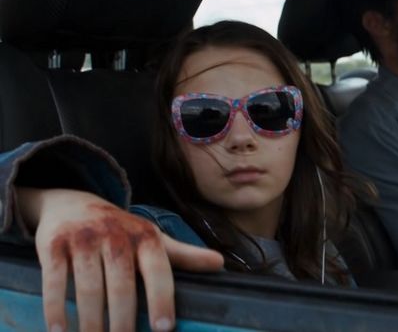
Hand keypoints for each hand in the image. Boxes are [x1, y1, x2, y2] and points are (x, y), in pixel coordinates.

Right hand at [26, 189, 223, 331]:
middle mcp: (115, 236)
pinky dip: (55, 308)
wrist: (73, 202)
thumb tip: (221, 264)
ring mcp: (83, 239)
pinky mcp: (53, 244)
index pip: (158, 271)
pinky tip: (59, 330)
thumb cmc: (120, 230)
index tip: (164, 328)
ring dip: (90, 321)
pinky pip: (54, 280)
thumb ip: (184, 255)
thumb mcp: (153, 238)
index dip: (162, 299)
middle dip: (122, 319)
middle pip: (121, 285)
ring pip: (87, 287)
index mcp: (145, 237)